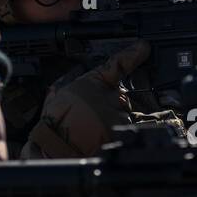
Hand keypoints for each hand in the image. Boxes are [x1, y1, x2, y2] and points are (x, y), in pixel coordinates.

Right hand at [24, 41, 148, 158]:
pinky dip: (118, 134)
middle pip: (122, 97)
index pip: (117, 64)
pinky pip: (127, 130)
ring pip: (124, 115)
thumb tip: (70, 76)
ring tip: (94, 132)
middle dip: (112, 106)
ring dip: (114, 122)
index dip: (132, 54)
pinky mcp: (121, 131)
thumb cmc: (53, 124)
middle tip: (94, 118)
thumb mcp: (56, 96)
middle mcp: (108, 96)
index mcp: (92, 83)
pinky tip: (101, 138)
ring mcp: (117, 114)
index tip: (143, 48)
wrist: (55, 149)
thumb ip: (67, 84)